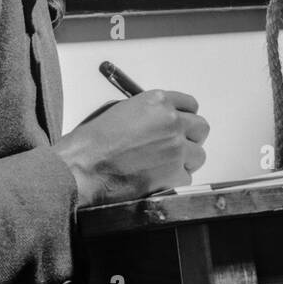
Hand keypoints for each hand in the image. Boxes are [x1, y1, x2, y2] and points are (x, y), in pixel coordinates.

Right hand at [55, 90, 209, 206]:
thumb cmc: (91, 142)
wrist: (82, 169)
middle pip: (201, 128)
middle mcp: (172, 121)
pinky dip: (174, 182)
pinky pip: (187, 178)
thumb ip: (147, 113)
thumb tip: (160, 121)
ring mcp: (176, 148)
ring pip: (198, 155)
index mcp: (157, 101)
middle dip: (190, 138)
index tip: (180, 125)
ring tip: (162, 168)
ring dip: (185, 162)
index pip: (189, 104)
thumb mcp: (119, 111)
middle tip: (175, 148)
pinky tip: (155, 181)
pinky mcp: (175, 174)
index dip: (184, 117)